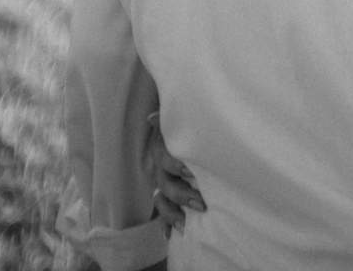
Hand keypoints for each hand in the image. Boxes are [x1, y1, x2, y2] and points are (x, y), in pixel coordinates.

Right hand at [145, 110, 205, 235]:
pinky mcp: (169, 195)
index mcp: (165, 147)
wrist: (188, 133)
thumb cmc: (189, 123)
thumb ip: (167, 120)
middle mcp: (161, 167)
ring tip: (185, 225)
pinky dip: (166, 224)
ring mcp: (163, 183)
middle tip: (201, 202)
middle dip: (182, 195)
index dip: (175, 165)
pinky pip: (164, 213)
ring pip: (162, 201)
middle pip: (165, 184)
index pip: (165, 158)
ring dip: (172, 214)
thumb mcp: (184, 120)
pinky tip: (170, 235)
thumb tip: (151, 117)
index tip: (188, 171)